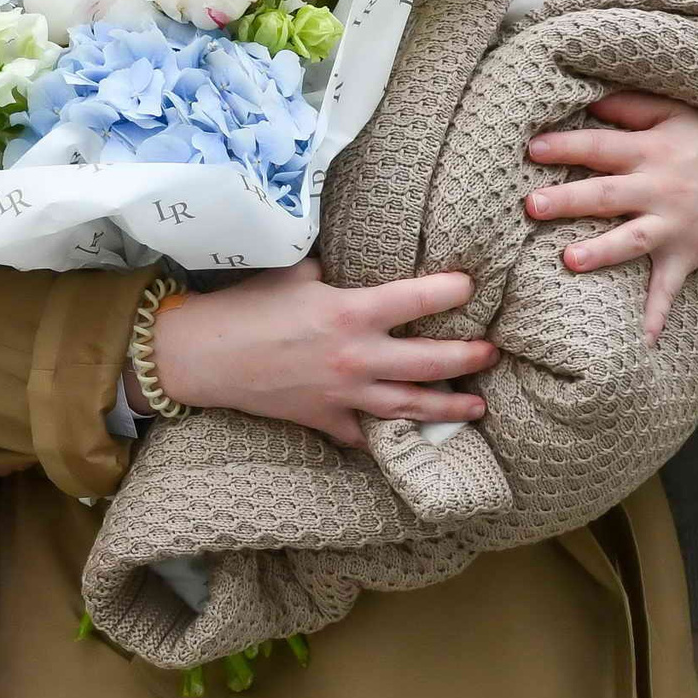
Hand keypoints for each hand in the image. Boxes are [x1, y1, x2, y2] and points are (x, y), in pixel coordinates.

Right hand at [147, 259, 497, 446]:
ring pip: (412, 407)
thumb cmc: (246, 305)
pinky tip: (413, 440)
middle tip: (491, 352)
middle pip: (431, 361)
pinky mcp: (327, 420)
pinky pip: (368, 436)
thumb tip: (352, 257)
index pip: (417, 299)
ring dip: (449, 407)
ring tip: (477, 405)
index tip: (470, 285)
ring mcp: (345, 395)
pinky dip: (391, 438)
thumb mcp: (294, 273)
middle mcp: (358, 356)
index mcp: (351, 312)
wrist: (206, 355)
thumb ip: (332, 270)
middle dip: (468, 357)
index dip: (451, 290)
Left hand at [523, 90, 697, 340]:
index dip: (567, 146)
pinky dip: (658, 313)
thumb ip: (630, 106)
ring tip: (569, 260)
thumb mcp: (676, 114)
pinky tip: (644, 340)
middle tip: (532, 205)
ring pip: (633, 240)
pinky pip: (670, 287)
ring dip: (602, 252)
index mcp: (651, 151)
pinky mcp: (687, 255)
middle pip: (608, 194)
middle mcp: (659, 189)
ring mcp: (674, 225)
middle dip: (570, 200)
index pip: (601, 146)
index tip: (532, 148)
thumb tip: (588, 99)